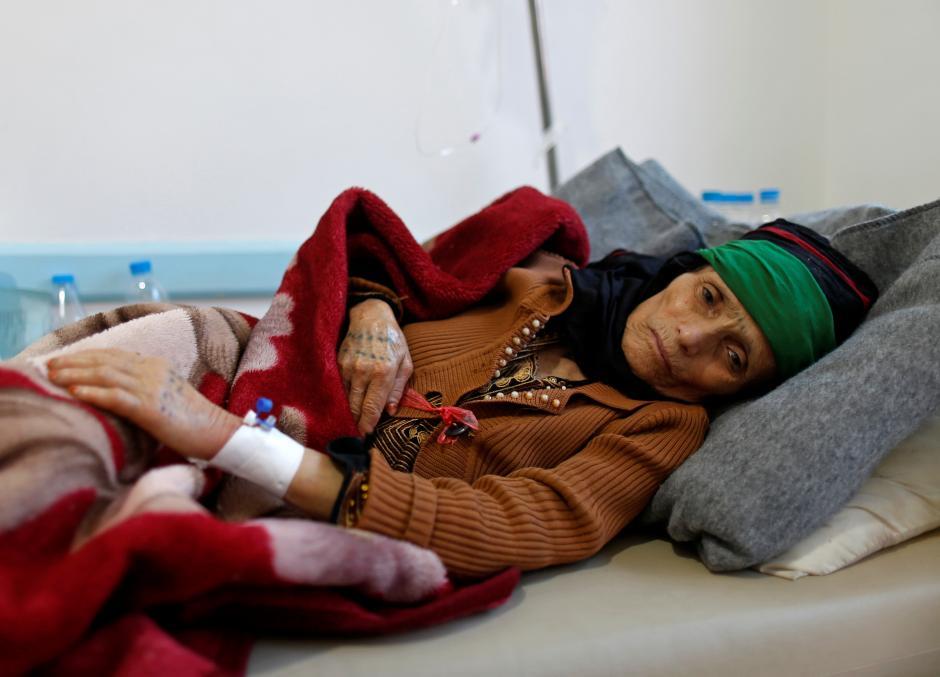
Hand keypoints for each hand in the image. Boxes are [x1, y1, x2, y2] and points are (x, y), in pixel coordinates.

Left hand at [46, 349, 239, 460]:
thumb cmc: (191, 421)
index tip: (62, 359)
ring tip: (53, 377)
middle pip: (105, 361)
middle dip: (73, 362)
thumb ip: (144, 387)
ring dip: (75, 374)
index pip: (113, 355)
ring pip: (106, 375)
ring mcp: (152, 387)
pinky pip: (116, 396)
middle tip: (49, 366)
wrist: (216, 432)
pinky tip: (75, 392)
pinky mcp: (151, 407)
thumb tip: (115, 391)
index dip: (85, 355)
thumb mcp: (166, 395)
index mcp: (156, 366)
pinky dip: (94, 392)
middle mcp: (153, 371)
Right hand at [339, 299, 412, 434]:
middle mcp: (364, 371)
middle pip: (356, 407)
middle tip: (359, 436)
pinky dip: (343, 398)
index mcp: (384, 372)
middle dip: (357, 423)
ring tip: (353, 423)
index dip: (369, 424)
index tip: (367, 436)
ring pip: (346, 399)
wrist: (370, 317)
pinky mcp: (338, 363)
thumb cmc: (393, 341)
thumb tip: (390, 411)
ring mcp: (348, 367)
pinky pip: (339, 387)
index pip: (373, 407)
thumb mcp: (406, 362)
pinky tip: (346, 405)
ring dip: (349, 413)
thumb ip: (399, 388)